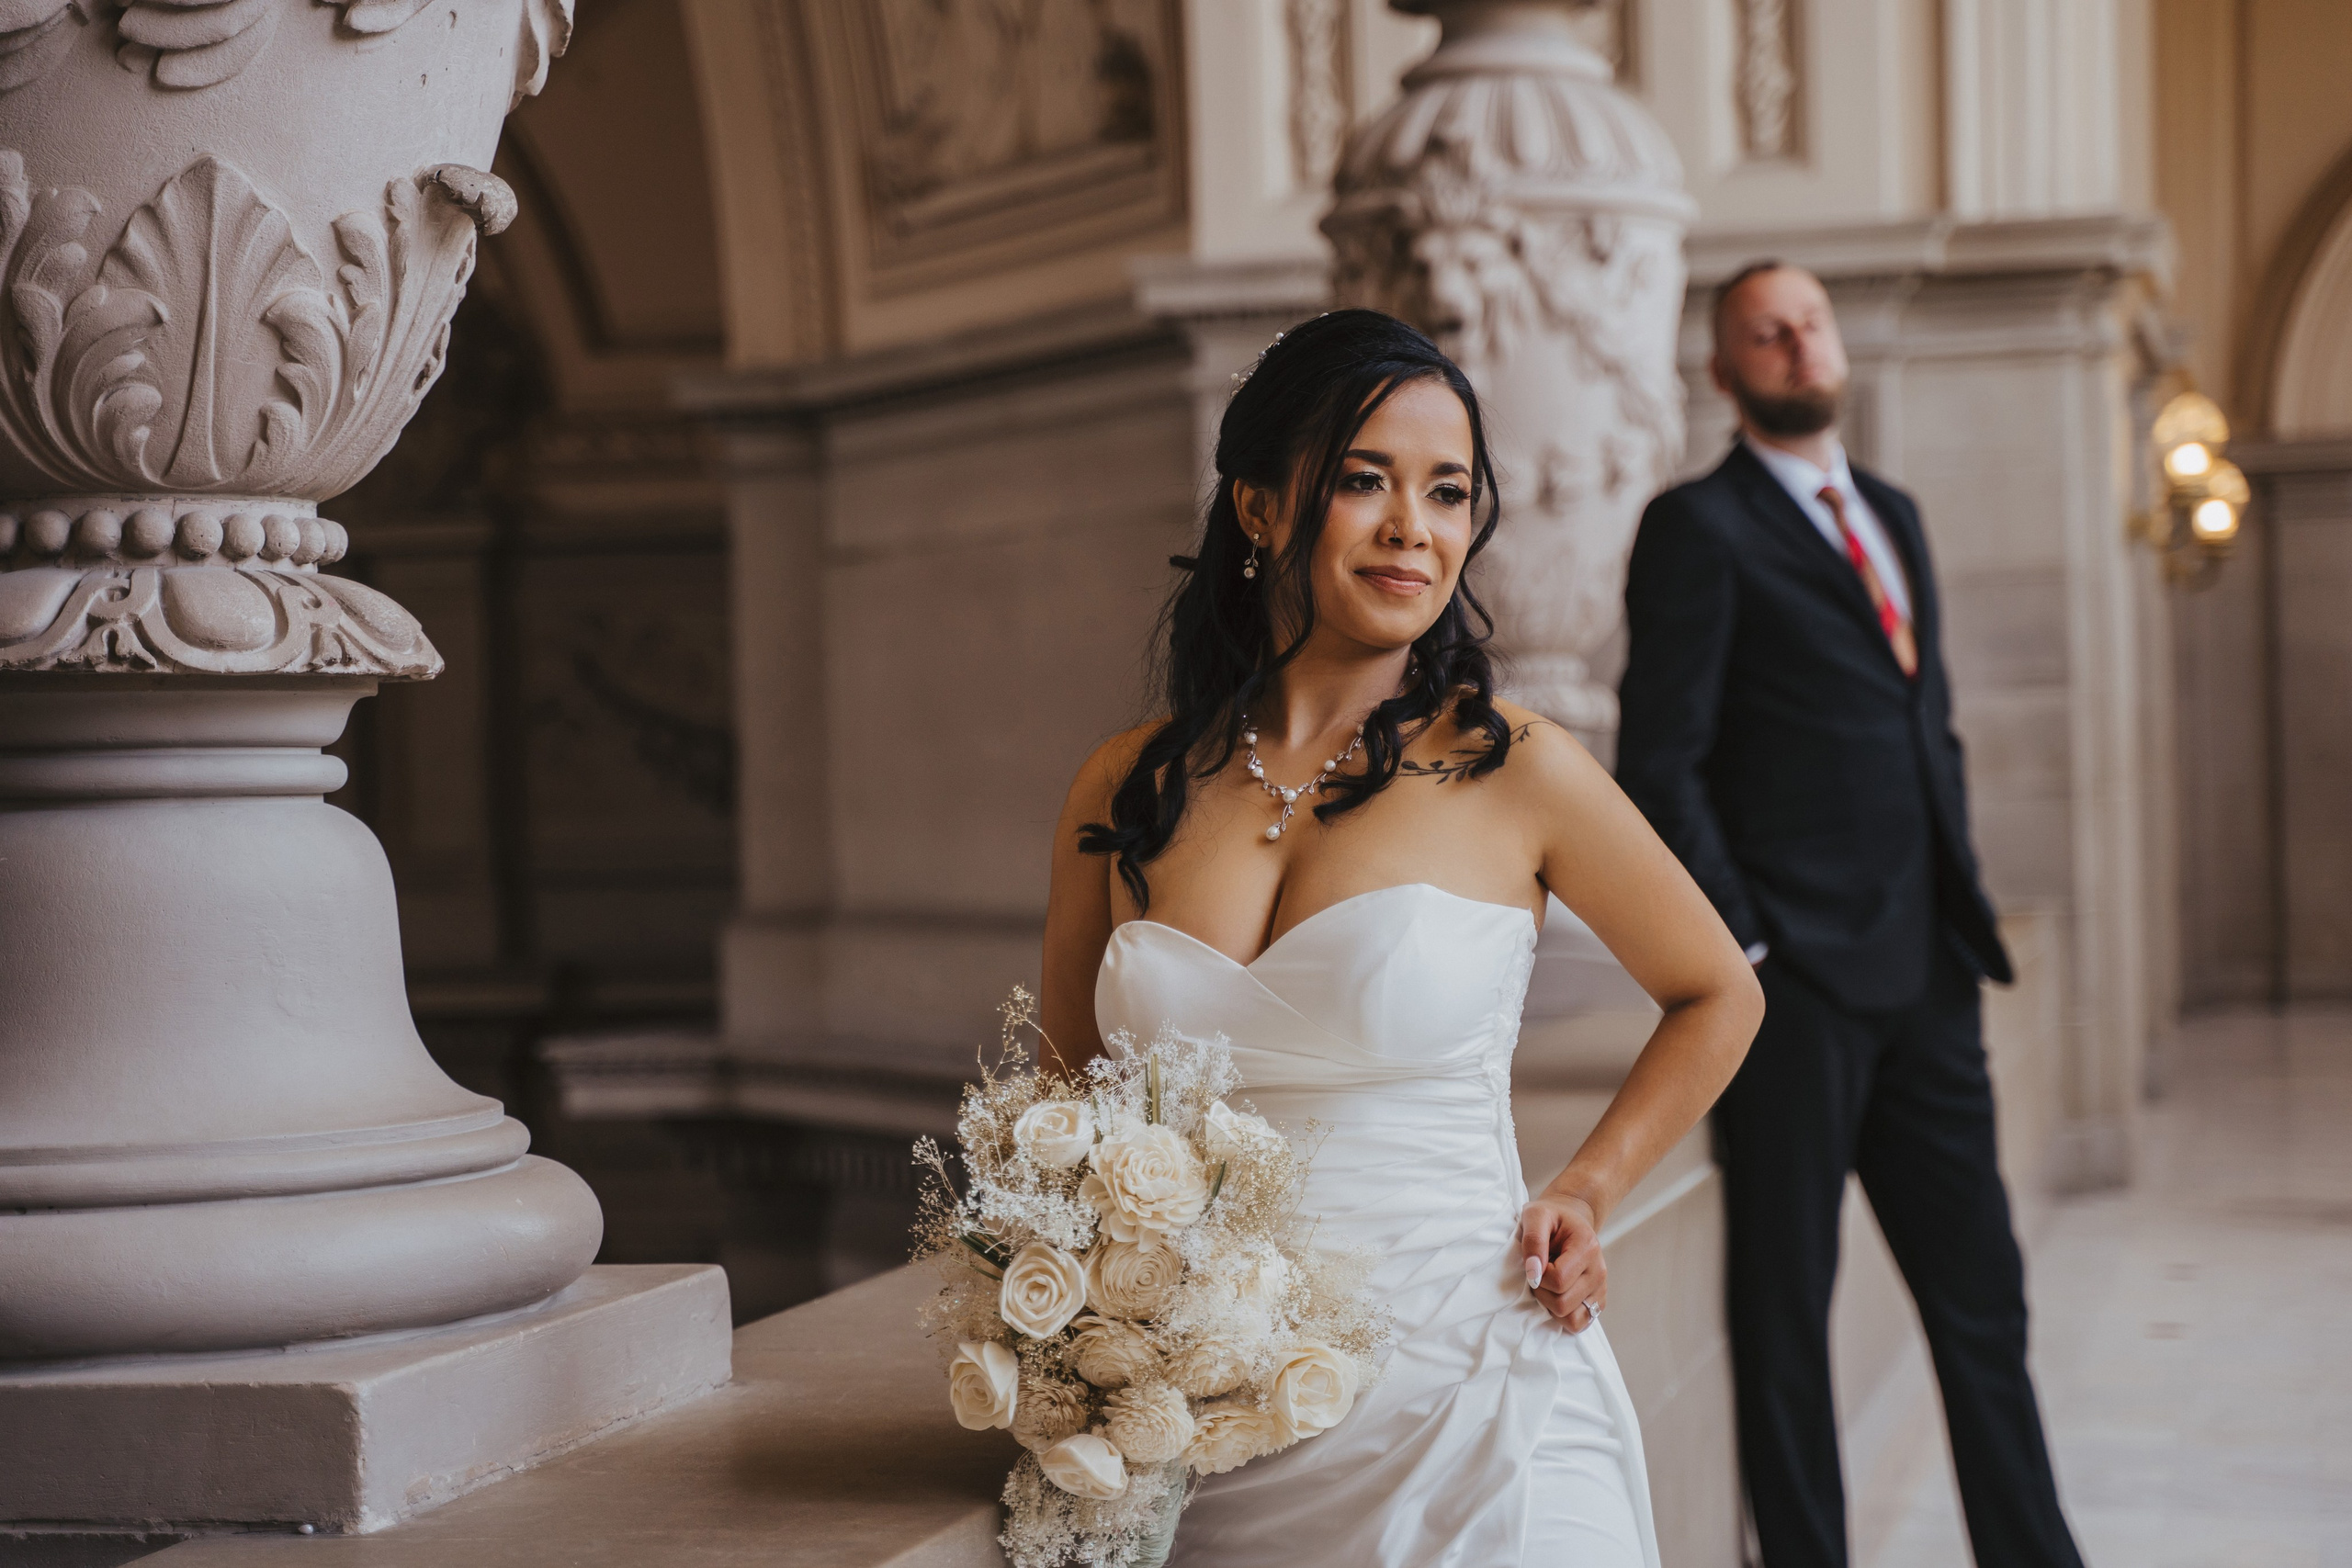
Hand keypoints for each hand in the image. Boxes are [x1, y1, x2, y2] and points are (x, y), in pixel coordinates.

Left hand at [1517, 1191, 1605, 1331]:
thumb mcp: (1535, 1215)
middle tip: (1539, 1274)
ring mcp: (1600, 1289)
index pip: (1559, 1280)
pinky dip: (1563, 1316)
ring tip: (1549, 1285)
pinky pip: (1579, 1324)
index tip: (1535, 1262)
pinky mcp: (1598, 1302)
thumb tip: (1534, 1274)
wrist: (1569, 1220)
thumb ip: (1533, 1241)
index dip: (1539, 1276)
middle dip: (1543, 1292)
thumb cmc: (1550, 1218)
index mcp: (1587, 1248)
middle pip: (1563, 1304)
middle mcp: (1599, 1271)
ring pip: (1572, 1319)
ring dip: (1552, 1306)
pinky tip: (1556, 1296)